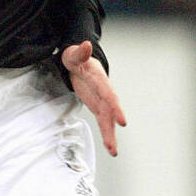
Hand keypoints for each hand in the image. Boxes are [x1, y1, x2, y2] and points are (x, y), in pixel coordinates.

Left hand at [61, 42, 126, 156]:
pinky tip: (110, 148)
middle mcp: (104, 92)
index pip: (109, 95)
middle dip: (113, 127)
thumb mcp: (73, 54)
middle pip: (111, 111)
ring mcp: (102, 102)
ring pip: (108, 121)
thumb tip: (85, 44)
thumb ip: (79, 52)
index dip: (115, 107)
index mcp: (100, 80)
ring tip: (113, 151)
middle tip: (115, 142)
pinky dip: (107, 135)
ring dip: (110, 136)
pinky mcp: (98, 108)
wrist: (79, 63)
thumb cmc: (76, 58)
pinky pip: (103, 123)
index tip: (121, 120)